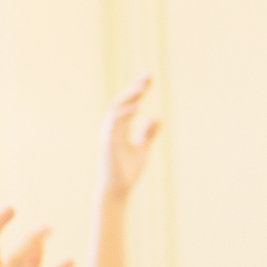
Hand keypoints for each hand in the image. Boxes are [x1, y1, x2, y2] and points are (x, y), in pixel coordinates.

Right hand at [101, 76, 160, 196]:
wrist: (117, 190)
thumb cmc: (127, 171)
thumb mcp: (142, 149)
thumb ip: (148, 134)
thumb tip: (157, 118)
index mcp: (119, 128)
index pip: (128, 104)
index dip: (138, 90)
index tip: (148, 79)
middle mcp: (112, 127)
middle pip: (122, 101)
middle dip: (135, 88)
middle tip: (148, 76)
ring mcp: (109, 133)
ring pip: (117, 109)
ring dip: (130, 97)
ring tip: (143, 87)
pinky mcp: (108, 142)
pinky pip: (115, 123)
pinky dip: (125, 114)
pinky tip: (137, 106)